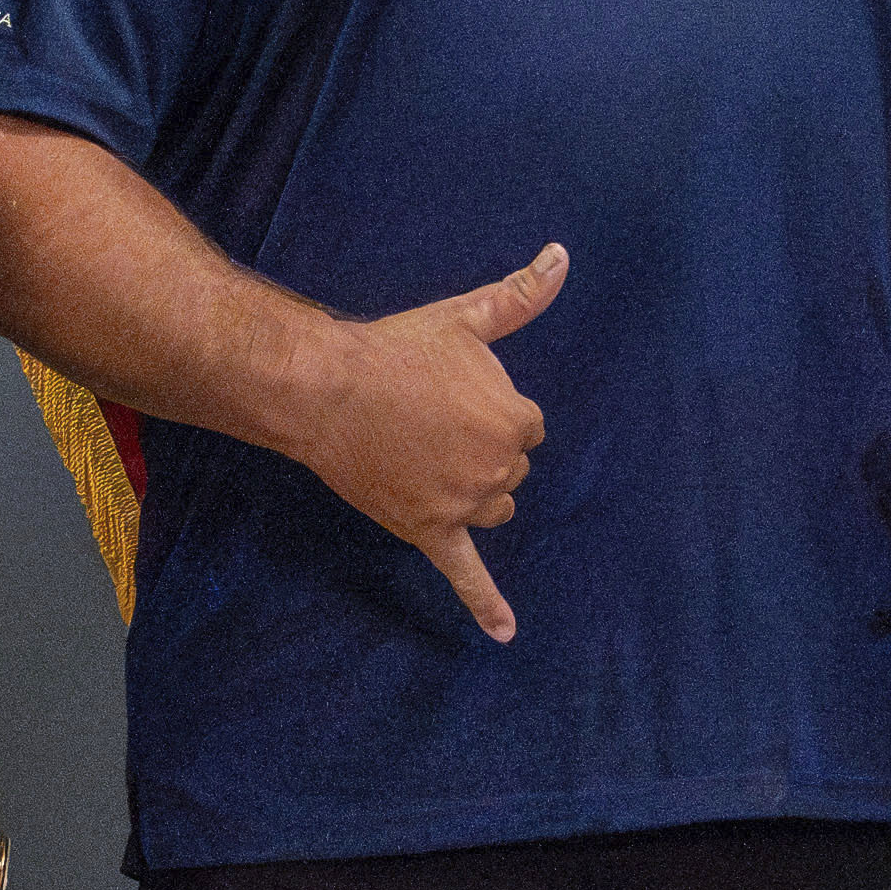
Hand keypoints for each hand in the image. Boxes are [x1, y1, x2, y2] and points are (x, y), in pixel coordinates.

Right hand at [294, 240, 565, 640]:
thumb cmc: (395, 350)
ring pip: (496, 507)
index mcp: (513, 419)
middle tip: (428, 422)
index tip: (449, 396)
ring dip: (476, 490)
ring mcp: (463, 504)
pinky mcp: (429, 530)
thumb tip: (564, 255)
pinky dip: (488, 606)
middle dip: (479, 447)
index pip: (526, 426)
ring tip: (430, 458)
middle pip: (511, 467)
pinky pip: (466, 576)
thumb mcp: (465, 319)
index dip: (488, 408)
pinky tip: (506, 634)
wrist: (326, 390)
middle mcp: (496, 467)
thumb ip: (521, 295)